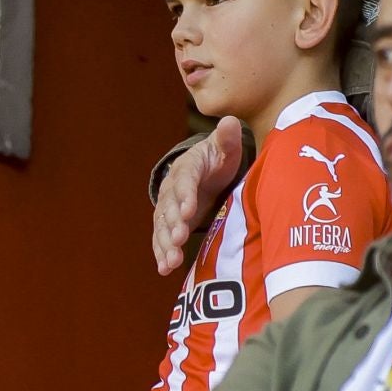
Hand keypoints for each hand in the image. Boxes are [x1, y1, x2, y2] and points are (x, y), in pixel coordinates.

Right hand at [153, 116, 242, 274]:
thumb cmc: (218, 158)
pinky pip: (162, 238)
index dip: (184, 196)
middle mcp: (171, 190)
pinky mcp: (169, 224)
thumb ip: (227, 138)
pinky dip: (161, 253)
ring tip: (170, 262)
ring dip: (164, 244)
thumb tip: (231, 122)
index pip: (183, 182)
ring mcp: (168, 208)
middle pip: (168, 208)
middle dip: (172, 225)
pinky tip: (164, 269)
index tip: (189, 211)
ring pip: (162, 227)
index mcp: (186, 169)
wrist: (204, 170)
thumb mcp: (225, 147)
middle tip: (178, 239)